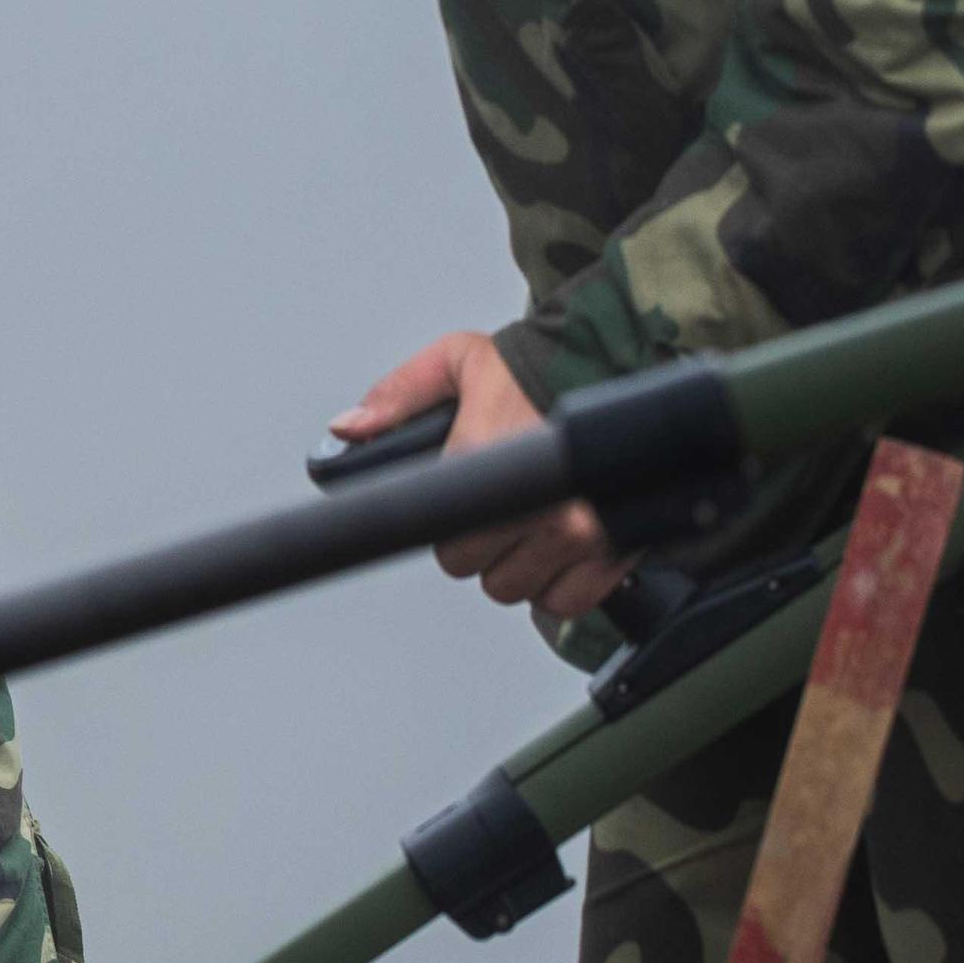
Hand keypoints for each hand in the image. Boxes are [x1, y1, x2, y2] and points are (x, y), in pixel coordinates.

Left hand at [332, 327, 626, 620]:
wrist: (617, 364)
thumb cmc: (533, 367)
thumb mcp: (456, 361)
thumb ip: (397, 395)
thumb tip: (346, 430)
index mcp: (483, 453)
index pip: (436, 534)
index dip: (442, 523)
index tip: (454, 507)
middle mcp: (532, 501)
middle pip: (470, 567)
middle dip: (474, 543)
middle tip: (493, 507)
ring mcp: (576, 530)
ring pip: (512, 589)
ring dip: (513, 565)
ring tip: (526, 521)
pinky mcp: (613, 550)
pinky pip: (562, 602)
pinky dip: (556, 584)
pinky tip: (556, 545)